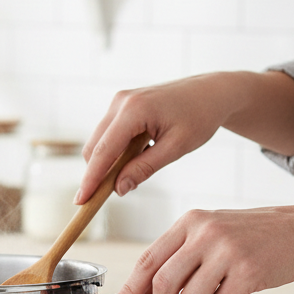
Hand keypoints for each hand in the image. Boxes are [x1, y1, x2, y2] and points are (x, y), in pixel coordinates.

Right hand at [74, 71, 293, 204]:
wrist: (213, 91)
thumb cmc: (200, 116)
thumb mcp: (176, 147)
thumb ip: (145, 168)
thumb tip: (118, 189)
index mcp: (134, 110)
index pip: (104, 151)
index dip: (91, 179)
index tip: (81, 201)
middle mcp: (120, 102)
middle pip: (95, 147)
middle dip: (97, 173)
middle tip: (111, 195)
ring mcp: (119, 101)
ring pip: (99, 142)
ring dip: (108, 162)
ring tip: (134, 171)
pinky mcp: (121, 105)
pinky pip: (108, 134)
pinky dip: (115, 151)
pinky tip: (138, 155)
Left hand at [111, 204, 293, 293]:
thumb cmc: (247, 236)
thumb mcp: (206, 234)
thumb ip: (175, 258)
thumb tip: (143, 292)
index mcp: (188, 223)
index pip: (147, 260)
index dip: (131, 289)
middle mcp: (205, 234)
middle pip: (163, 283)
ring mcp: (227, 251)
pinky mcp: (249, 271)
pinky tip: (232, 293)